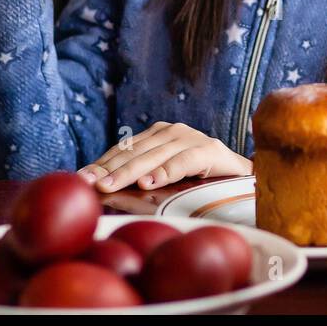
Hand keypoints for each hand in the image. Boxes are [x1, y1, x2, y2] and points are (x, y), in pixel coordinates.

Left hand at [76, 122, 252, 191]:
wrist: (245, 179)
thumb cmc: (200, 184)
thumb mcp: (168, 180)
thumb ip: (143, 180)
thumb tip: (106, 193)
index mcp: (158, 136)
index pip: (124, 149)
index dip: (102, 163)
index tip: (81, 177)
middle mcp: (171, 132)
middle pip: (133, 152)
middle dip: (108, 169)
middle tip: (88, 183)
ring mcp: (191, 138)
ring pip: (153, 156)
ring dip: (129, 172)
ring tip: (110, 185)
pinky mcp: (210, 150)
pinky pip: (184, 161)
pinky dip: (165, 172)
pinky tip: (149, 183)